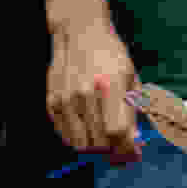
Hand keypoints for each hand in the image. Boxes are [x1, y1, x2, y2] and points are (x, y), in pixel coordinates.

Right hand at [48, 16, 140, 163]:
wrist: (80, 34)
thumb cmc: (110, 56)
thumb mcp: (130, 78)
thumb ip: (133, 112)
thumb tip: (134, 143)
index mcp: (110, 84)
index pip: (117, 131)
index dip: (126, 148)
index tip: (133, 153)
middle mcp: (85, 92)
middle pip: (99, 141)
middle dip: (113, 151)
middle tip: (120, 148)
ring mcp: (66, 97)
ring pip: (81, 143)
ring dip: (95, 147)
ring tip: (104, 139)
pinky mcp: (52, 102)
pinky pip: (65, 135)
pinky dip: (78, 139)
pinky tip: (88, 129)